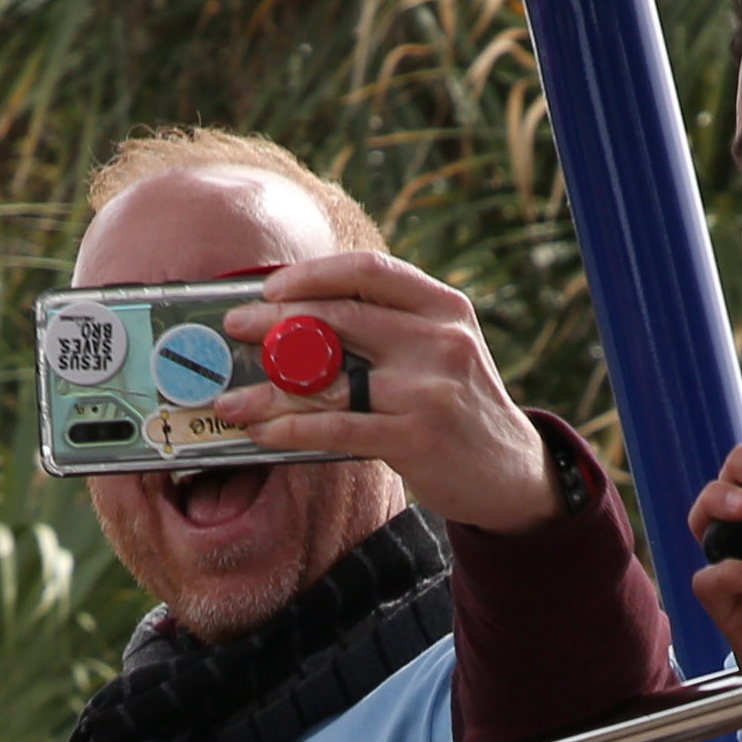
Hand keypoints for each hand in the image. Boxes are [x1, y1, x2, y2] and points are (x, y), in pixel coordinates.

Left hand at [199, 247, 561, 535]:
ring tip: (231, 400)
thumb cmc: (459, 406)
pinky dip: (291, 429)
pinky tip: (264, 432)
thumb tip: (298, 321)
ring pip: (328, 381)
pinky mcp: (416, 438)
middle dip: (275, 323)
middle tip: (233, 330)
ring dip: (267, 390)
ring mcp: (430, 389)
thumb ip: (389, 328)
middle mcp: (440, 340)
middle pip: (340, 318)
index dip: (313, 274)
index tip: (270, 287)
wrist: (511, 471)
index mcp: (444, 307)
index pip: (369, 270)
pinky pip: (336, 428)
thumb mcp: (441, 351)